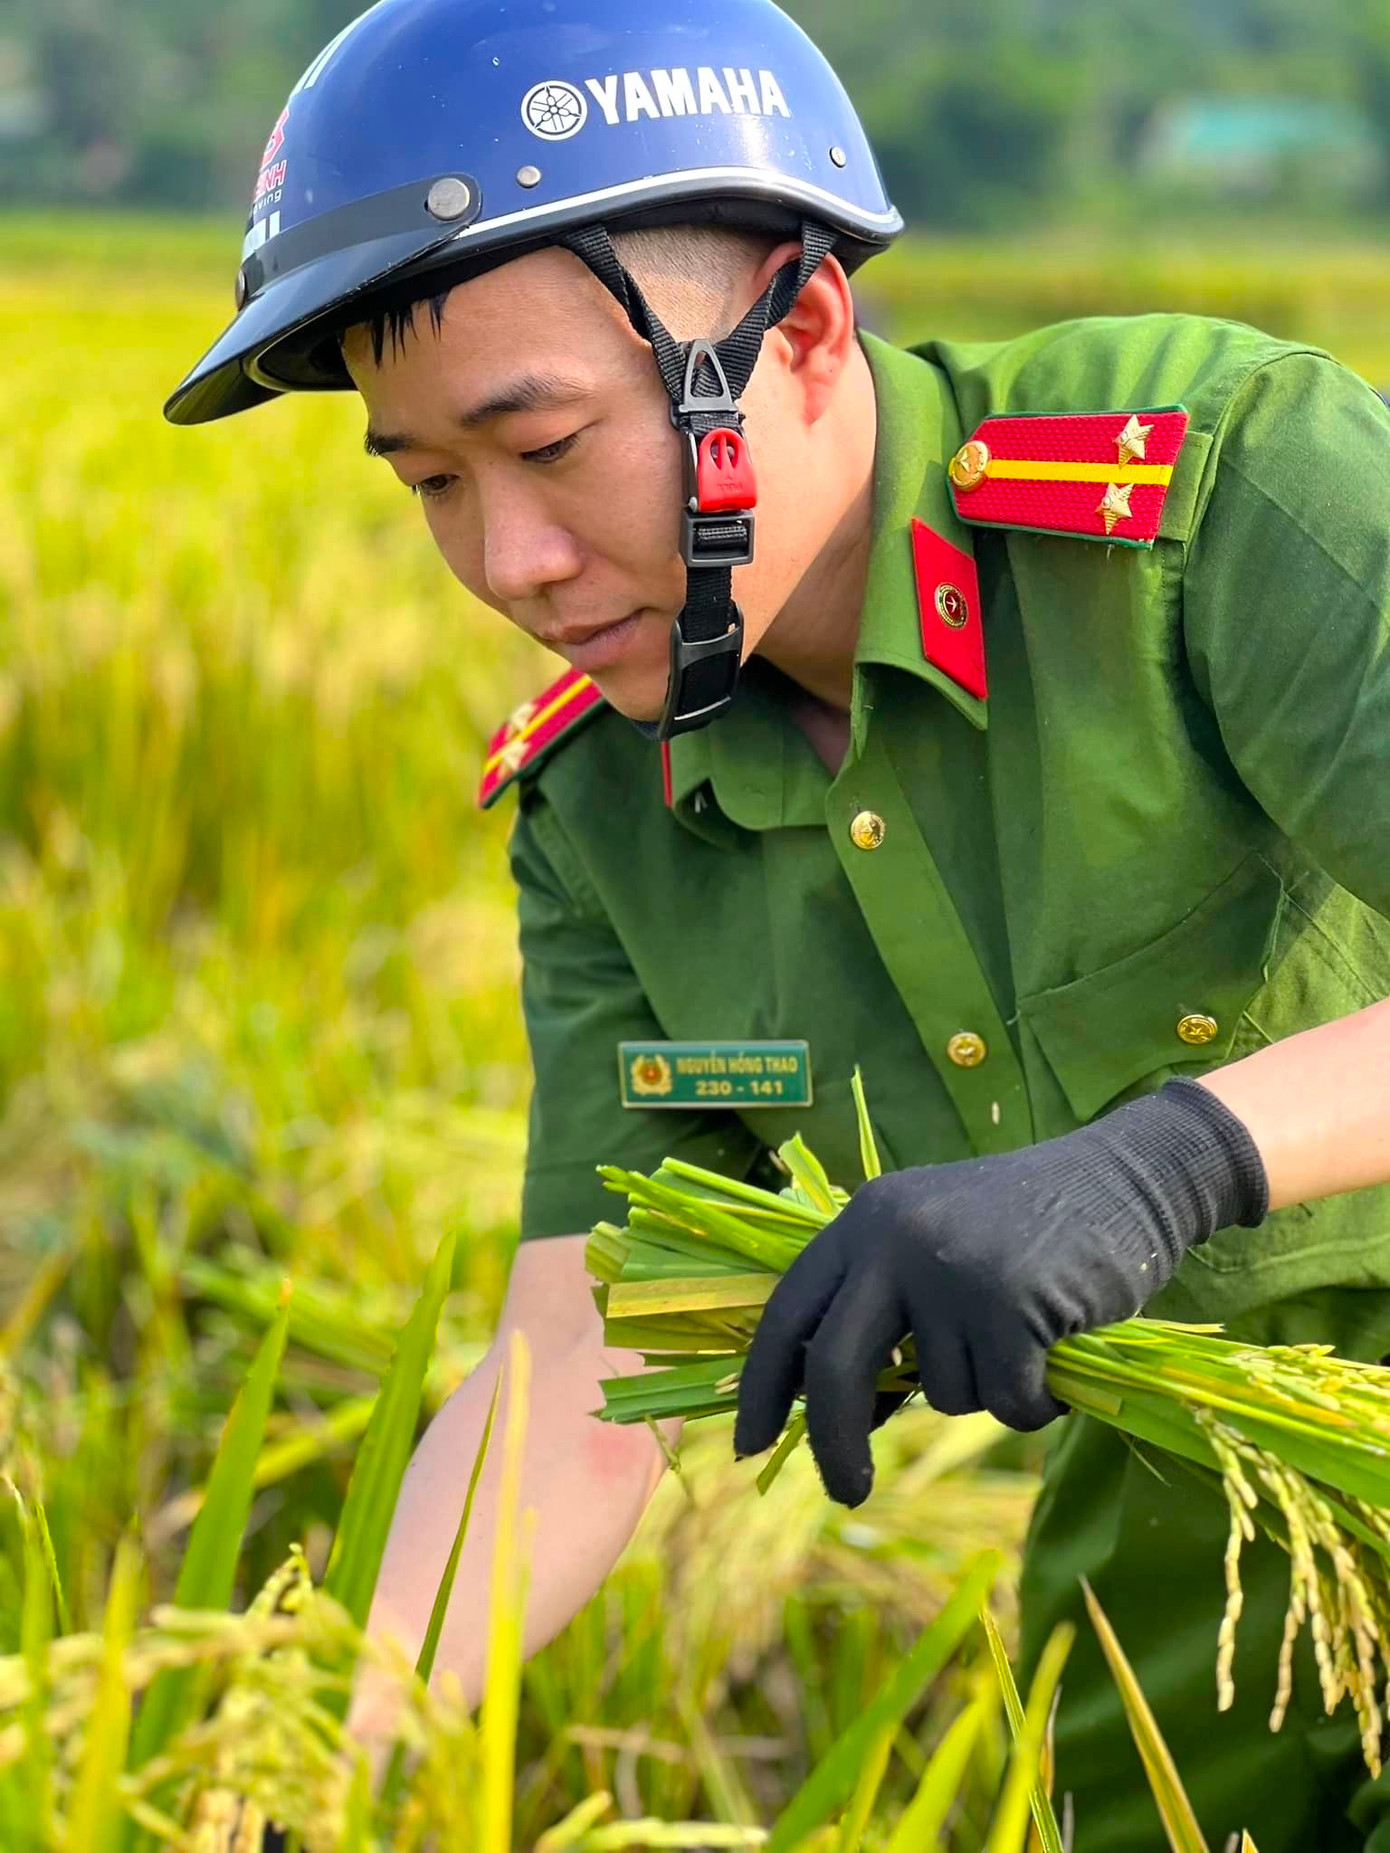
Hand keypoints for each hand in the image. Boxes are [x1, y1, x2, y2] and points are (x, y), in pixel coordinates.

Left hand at [733, 1078, 1266, 1506]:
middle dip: (835, 1442)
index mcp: (864, 1222)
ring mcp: (951, 1269)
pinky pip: (1006, 1401)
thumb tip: (839, 1418)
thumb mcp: (935, 1254)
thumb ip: (885, 1319)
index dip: (761, 1384)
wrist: (1125, 1179)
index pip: (788, 1312)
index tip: (749, 1443)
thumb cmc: (1027, 1229)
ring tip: (1024, 1330)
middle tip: (848, 1492)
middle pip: (835, 1368)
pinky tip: (1057, 1344)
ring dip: (987, 1387)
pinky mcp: (1010, 1303)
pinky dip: (1035, 1398)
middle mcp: (894, 1239)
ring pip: (943, 1393)